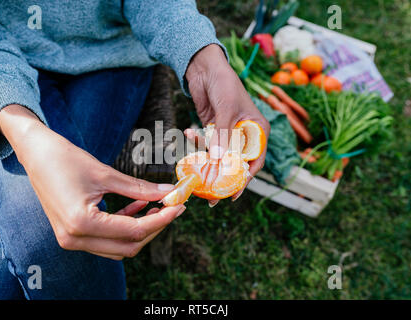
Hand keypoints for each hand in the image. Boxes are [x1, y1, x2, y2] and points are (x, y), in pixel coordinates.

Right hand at [0, 105, 184, 259]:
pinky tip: (139, 206)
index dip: (161, 220)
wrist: (35, 153)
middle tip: (171, 207)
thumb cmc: (65, 158)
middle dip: (154, 227)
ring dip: (140, 229)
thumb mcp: (106, 174)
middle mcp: (74, 238)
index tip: (179, 207)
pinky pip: (106, 239)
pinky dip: (124, 226)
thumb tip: (169, 192)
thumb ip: (139, 188)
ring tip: (158, 206)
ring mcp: (71, 239)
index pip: (133, 231)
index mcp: (82, 223)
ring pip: (118, 246)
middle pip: (127, 245)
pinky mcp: (72, 233)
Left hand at [185, 44, 269, 200]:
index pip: (255, 161)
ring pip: (218, 155)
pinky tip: (187, 131)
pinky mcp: (212, 129)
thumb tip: (218, 159)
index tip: (233, 195)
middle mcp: (244, 134)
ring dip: (205, 160)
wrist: (205, 67)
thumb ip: (222, 135)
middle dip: (222, 176)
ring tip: (193, 169)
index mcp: (257, 130)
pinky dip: (196, 140)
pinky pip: (206, 142)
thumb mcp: (226, 110)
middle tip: (210, 196)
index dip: (245, 179)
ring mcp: (228, 133)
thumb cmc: (224, 84)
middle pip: (235, 162)